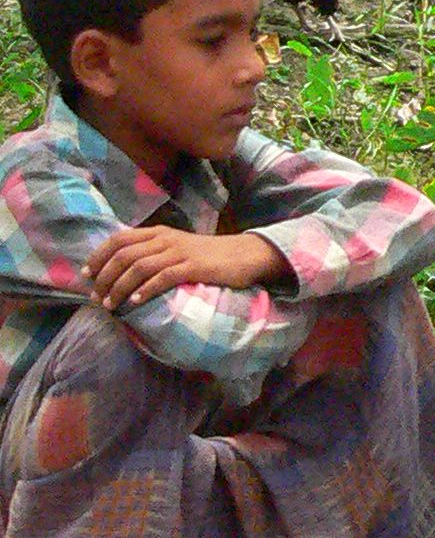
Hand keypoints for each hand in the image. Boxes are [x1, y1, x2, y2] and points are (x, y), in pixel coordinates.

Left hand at [84, 227, 291, 311]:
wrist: (244, 255)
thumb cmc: (208, 257)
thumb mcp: (176, 249)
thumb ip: (152, 254)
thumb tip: (121, 271)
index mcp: (158, 232)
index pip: (119, 239)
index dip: (99, 256)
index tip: (86, 275)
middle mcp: (165, 239)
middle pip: (124, 254)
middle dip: (104, 277)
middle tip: (96, 297)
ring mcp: (179, 252)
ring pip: (139, 266)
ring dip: (119, 287)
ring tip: (111, 305)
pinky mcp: (193, 266)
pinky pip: (163, 277)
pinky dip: (145, 289)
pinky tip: (135, 302)